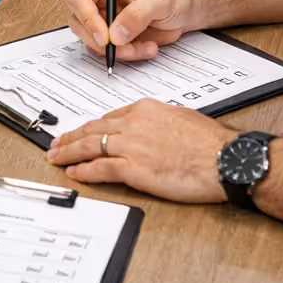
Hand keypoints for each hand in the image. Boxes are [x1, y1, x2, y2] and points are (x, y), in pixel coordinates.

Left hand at [46, 98, 233, 202]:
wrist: (226, 159)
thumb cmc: (212, 143)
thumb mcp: (181, 118)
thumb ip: (159, 122)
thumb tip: (151, 129)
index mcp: (145, 109)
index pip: (109, 117)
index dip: (90, 126)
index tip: (81, 132)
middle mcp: (134, 124)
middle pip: (92, 128)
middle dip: (71, 136)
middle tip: (57, 142)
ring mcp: (131, 145)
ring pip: (89, 146)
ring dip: (69, 152)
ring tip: (56, 157)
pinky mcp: (133, 168)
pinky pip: (99, 168)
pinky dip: (83, 170)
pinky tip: (74, 172)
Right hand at [65, 0, 194, 61]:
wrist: (187, 8)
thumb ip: (137, 14)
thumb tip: (116, 34)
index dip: (87, 18)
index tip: (104, 36)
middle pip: (80, 23)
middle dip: (101, 40)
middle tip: (121, 48)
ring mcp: (105, 18)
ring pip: (94, 41)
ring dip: (118, 50)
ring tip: (144, 47)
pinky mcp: (114, 35)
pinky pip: (110, 51)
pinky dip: (127, 55)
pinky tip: (146, 48)